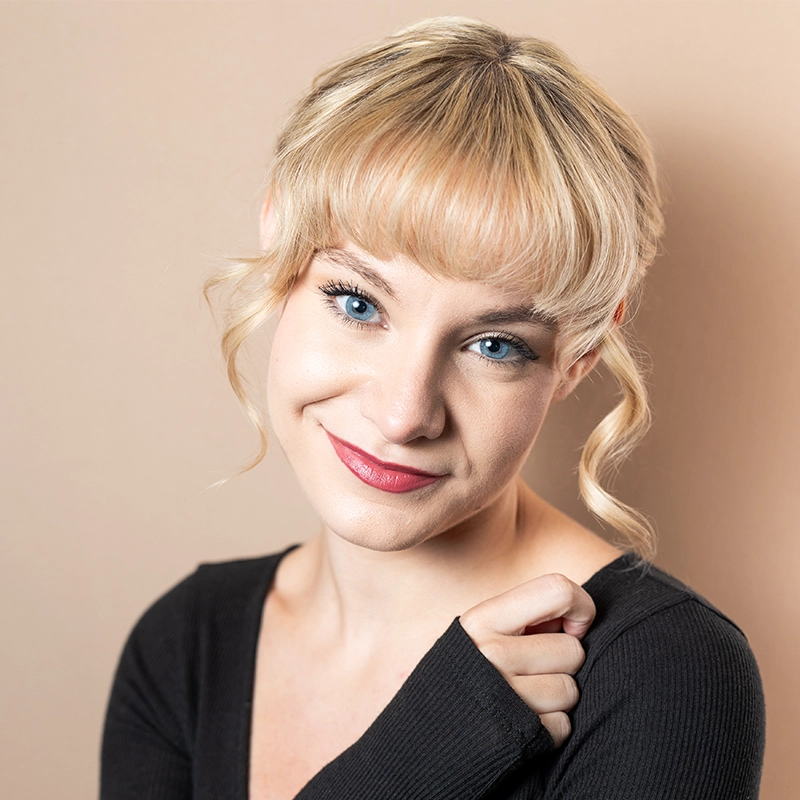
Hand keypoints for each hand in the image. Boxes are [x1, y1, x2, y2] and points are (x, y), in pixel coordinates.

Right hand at [459, 573, 595, 746]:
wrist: (417, 740)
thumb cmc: (461, 677)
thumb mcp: (477, 634)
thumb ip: (522, 618)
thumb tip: (577, 619)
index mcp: (483, 619)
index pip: (557, 590)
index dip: (580, 608)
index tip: (571, 627)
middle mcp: (491, 653)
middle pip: (572, 650)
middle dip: (563, 664)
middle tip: (534, 671)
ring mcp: (503, 696)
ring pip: (570, 690)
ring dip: (557, 699)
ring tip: (525, 698)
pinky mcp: (514, 736)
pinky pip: (562, 726)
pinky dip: (550, 728)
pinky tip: (523, 722)